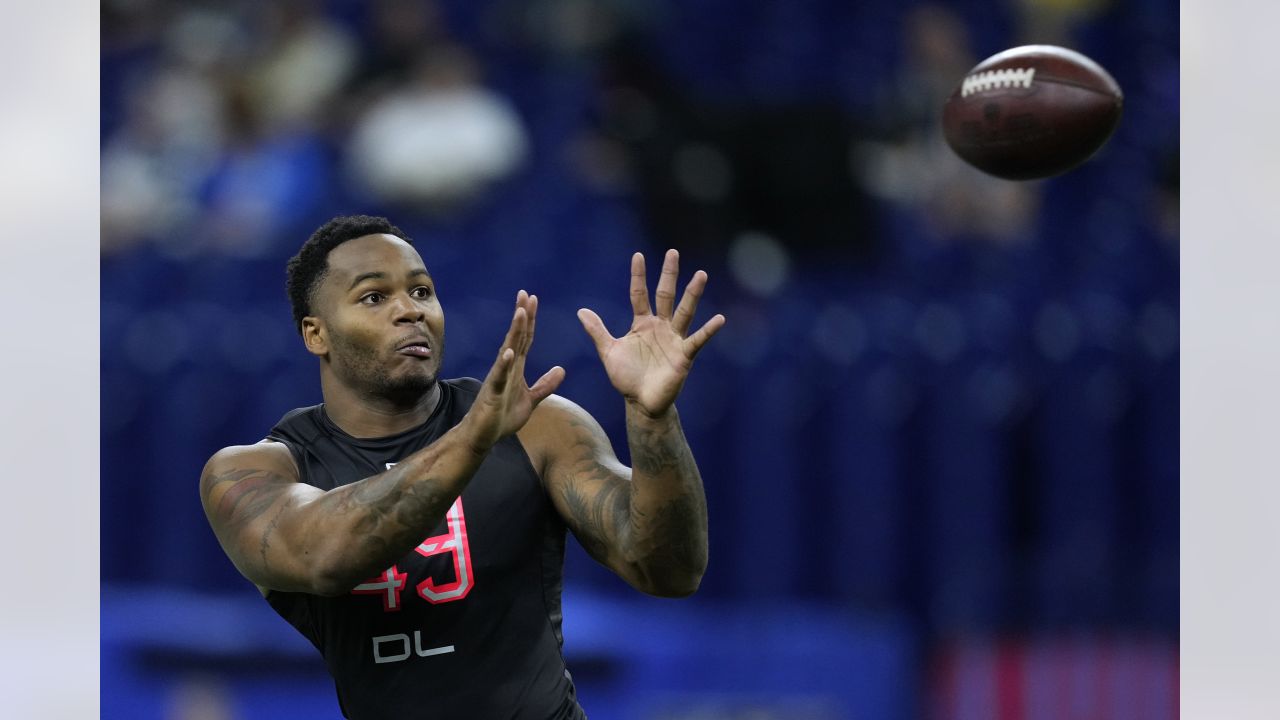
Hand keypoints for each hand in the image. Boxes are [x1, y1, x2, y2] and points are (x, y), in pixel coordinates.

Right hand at [467, 291, 564, 447]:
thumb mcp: (532, 399)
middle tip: (525, 294)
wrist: (483, 435)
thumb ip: (545, 384)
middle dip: (522, 316)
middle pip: (516, 337)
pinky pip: (500, 377)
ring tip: (520, 313)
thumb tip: (562, 369)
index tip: (533, 299)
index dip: (530, 320)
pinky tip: (509, 353)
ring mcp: (499, 378)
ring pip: (507, 351)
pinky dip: (504, 365)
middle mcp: (506, 368)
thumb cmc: (503, 416)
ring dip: (514, 332)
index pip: (525, 339)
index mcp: (516, 368)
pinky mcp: (494, 393)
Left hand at [578, 250, 724, 417]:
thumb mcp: (609, 352)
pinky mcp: (684, 355)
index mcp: (642, 324)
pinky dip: (708, 330)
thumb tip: (581, 311)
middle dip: (668, 275)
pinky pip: (698, 340)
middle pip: (665, 295)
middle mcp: (660, 327)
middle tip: (673, 252)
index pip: (639, 294)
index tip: (638, 255)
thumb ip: (597, 331)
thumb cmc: (627, 378)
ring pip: (685, 312)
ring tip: (701, 274)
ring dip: (692, 294)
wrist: (641, 403)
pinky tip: (719, 319)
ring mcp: (674, 340)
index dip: (638, 276)